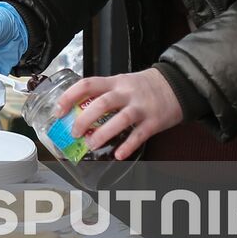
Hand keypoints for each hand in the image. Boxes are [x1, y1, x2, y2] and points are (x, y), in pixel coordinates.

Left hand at [57, 67, 182, 160]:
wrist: (177, 84)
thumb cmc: (143, 86)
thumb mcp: (122, 82)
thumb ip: (103, 95)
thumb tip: (78, 114)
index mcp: (115, 82)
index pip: (87, 84)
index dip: (70, 97)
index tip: (59, 110)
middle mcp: (126, 93)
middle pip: (102, 103)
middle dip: (84, 119)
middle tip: (74, 133)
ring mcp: (141, 107)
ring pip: (120, 119)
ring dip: (103, 133)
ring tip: (91, 144)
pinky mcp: (154, 121)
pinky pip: (139, 135)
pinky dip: (128, 146)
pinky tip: (118, 154)